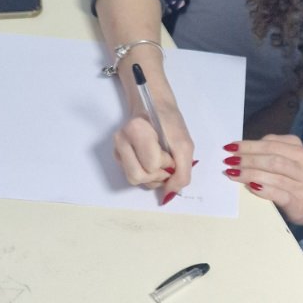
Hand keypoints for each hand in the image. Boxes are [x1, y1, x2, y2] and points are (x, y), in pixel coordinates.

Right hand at [114, 69, 194, 201]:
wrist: (155, 108)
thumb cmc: (169, 123)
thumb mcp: (185, 145)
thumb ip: (182, 172)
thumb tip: (170, 194)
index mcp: (136, 130)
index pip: (152, 164)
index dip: (167, 164)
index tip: (170, 151)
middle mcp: (121, 140)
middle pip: (138, 177)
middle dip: (157, 175)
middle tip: (166, 161)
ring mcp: (117, 149)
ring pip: (134, 180)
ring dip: (152, 178)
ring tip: (159, 162)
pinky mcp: (118, 157)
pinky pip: (132, 177)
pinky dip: (146, 175)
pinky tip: (151, 162)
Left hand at [224, 135, 302, 224]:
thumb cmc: (302, 177)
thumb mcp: (294, 159)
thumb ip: (275, 151)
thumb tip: (244, 150)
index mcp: (301, 151)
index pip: (272, 144)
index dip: (249, 145)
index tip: (230, 147)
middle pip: (271, 158)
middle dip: (247, 158)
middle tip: (228, 160)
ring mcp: (302, 185)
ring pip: (273, 175)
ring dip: (249, 173)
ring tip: (232, 173)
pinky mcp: (298, 202)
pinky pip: (277, 193)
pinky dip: (261, 189)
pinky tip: (249, 186)